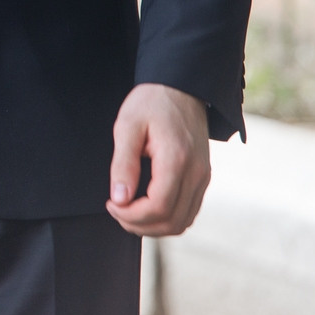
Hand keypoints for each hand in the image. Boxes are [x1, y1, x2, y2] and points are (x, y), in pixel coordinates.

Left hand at [108, 83, 210, 235]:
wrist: (181, 88)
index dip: (132, 215)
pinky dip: (167, 218)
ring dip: (154, 226)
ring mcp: (204, 177)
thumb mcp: (127, 126)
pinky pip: (189, 211)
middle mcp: (197, 174)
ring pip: (183, 222)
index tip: (110, 203)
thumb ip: (123, 164)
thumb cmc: (150, 103)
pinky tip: (146, 207)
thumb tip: (119, 199)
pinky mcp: (203, 178)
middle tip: (115, 210)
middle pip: (172, 222)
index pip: (159, 207)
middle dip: (139, 224)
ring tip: (128, 211)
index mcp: (177, 160)